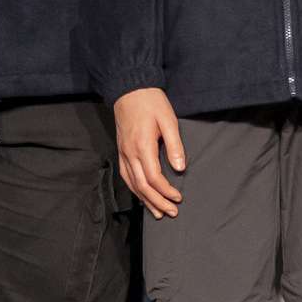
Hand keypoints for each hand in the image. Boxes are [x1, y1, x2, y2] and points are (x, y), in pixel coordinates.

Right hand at [115, 86, 186, 218]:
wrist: (129, 89)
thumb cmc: (151, 102)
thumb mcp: (168, 120)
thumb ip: (174, 146)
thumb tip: (180, 168)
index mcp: (142, 146)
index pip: (153, 178)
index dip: (166, 191)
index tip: (178, 198)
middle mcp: (129, 153)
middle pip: (142, 186)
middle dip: (157, 202)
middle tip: (171, 212)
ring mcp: (123, 153)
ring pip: (132, 184)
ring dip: (146, 200)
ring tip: (158, 212)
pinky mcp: (121, 150)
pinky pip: (126, 176)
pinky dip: (135, 190)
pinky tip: (142, 196)